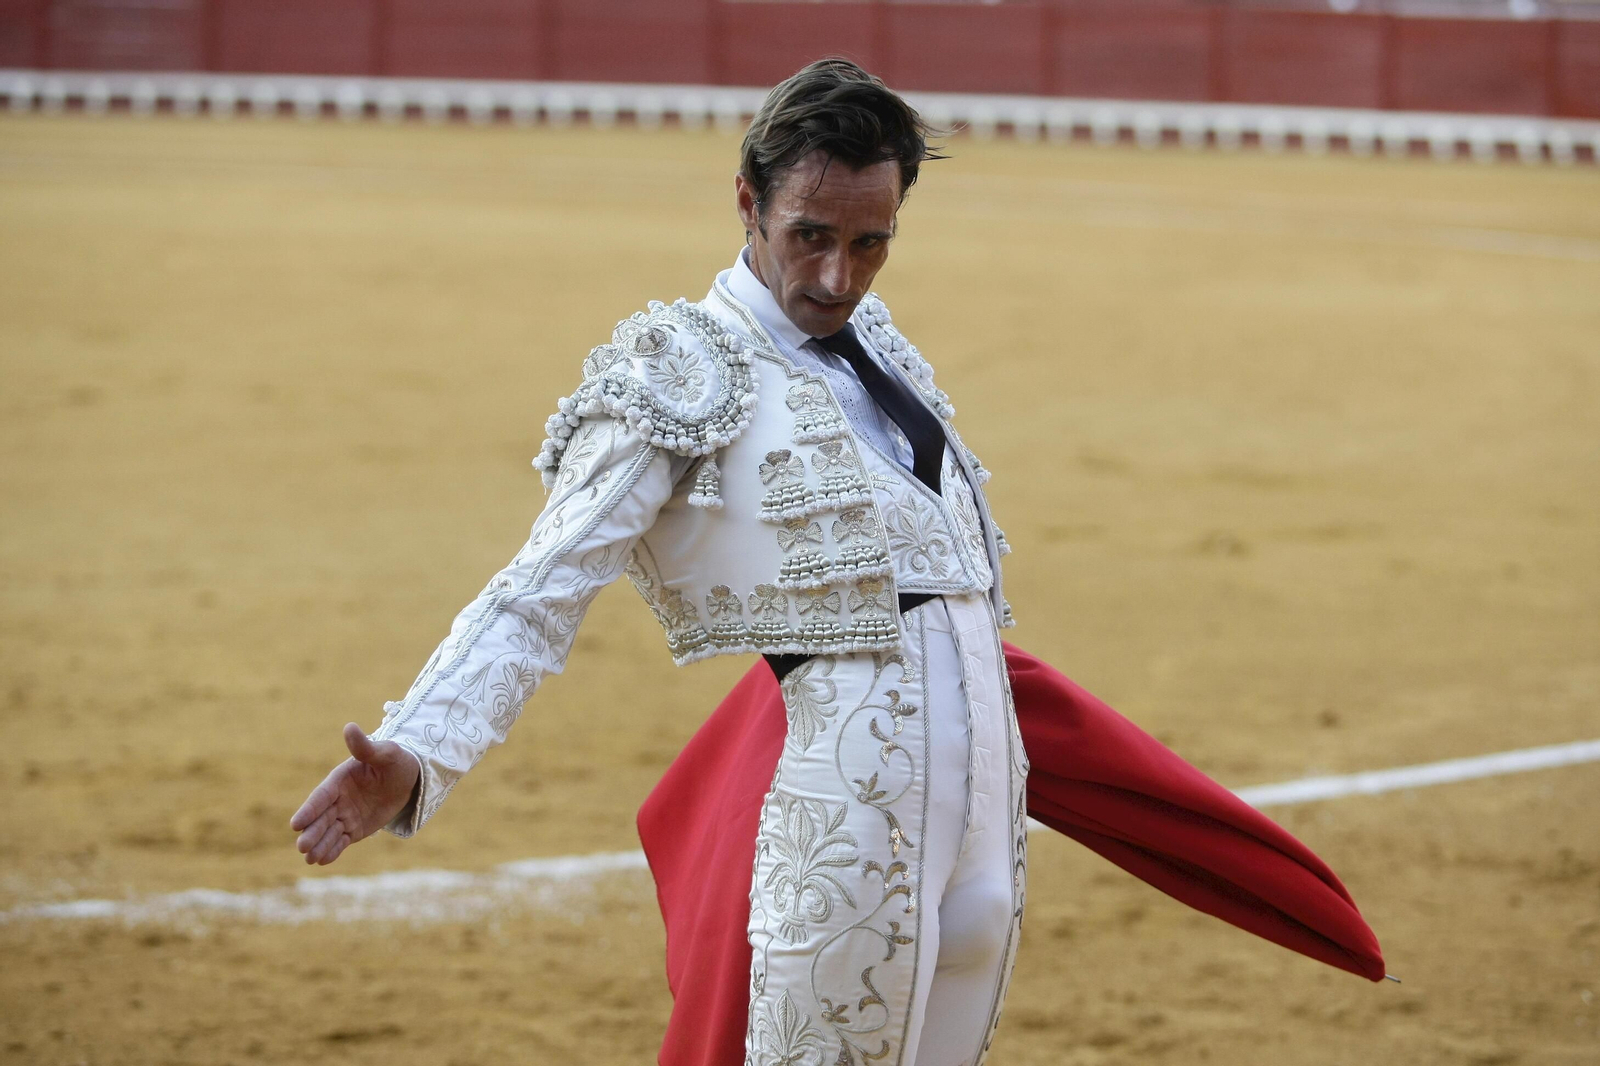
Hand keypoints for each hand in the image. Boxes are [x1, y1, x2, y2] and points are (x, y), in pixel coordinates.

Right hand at [289, 723, 420, 864]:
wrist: (408, 778)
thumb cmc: (395, 761)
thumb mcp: (385, 753)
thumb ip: (365, 747)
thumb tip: (350, 727)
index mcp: (340, 780)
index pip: (321, 796)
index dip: (309, 810)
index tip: (295, 824)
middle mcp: (338, 799)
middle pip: (321, 818)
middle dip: (311, 833)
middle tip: (301, 848)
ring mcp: (345, 815)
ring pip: (329, 832)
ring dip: (319, 845)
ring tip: (310, 860)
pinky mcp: (354, 829)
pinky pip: (341, 841)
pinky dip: (333, 850)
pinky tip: (323, 861)